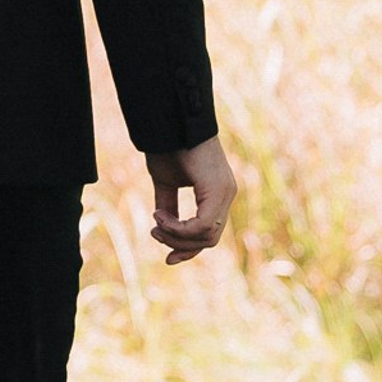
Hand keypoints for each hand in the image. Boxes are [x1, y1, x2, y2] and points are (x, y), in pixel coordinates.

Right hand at [145, 136, 234, 263]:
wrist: (170, 123)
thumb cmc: (168, 147)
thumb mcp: (166, 184)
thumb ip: (169, 206)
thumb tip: (165, 229)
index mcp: (218, 194)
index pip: (209, 232)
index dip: (188, 249)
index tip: (168, 258)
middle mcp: (227, 195)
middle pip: (208, 239)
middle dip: (180, 245)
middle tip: (154, 233)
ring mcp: (225, 193)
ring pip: (206, 236)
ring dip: (175, 236)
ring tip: (155, 222)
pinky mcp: (218, 190)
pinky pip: (200, 225)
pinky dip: (177, 227)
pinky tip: (159, 215)